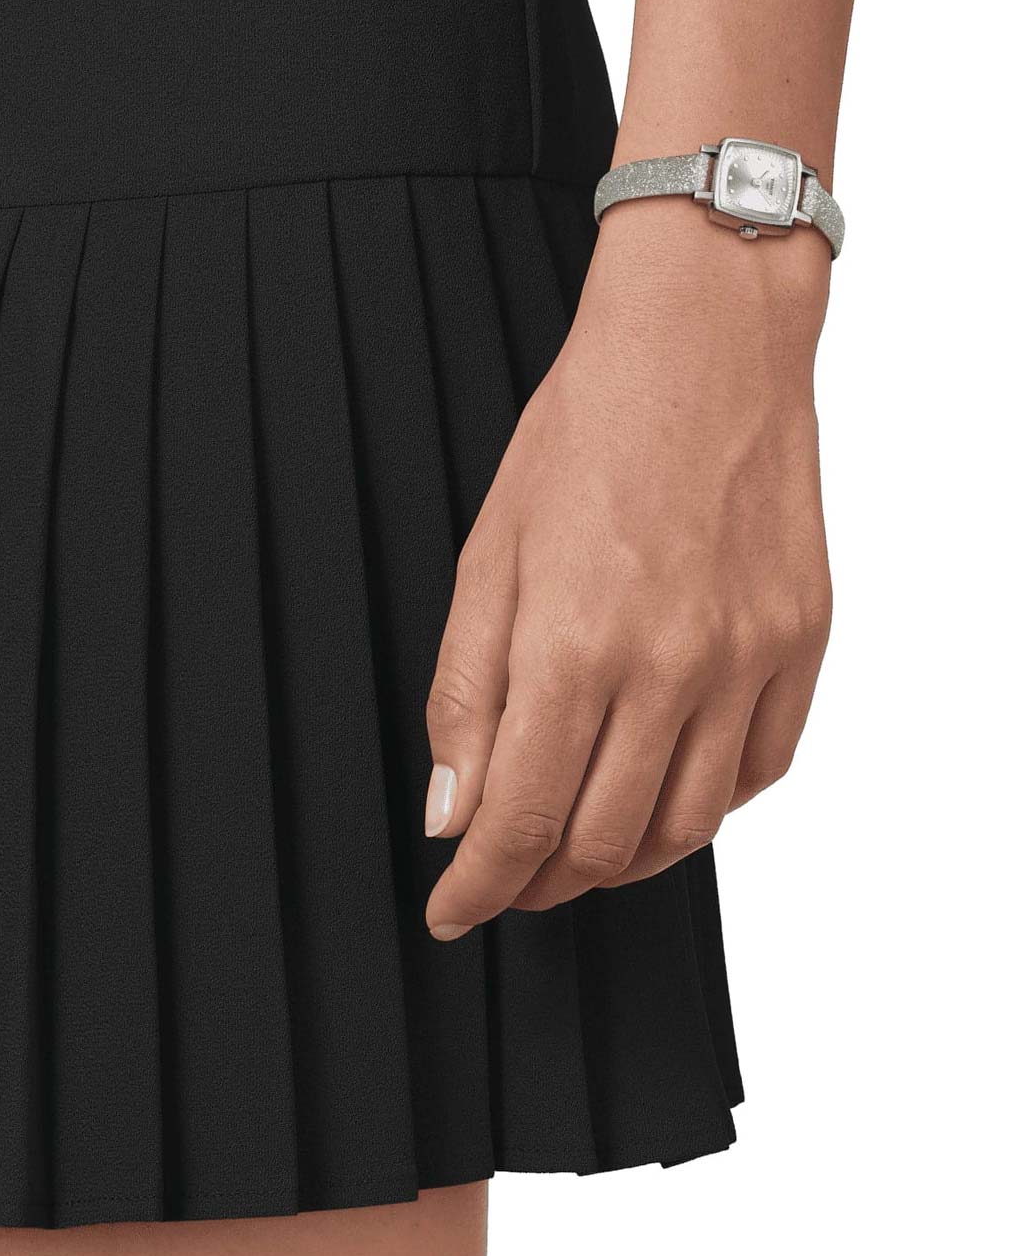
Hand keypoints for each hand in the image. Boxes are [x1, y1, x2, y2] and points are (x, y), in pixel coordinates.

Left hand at [423, 202, 832, 940]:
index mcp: (575, 642)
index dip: (480, 887)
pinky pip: (760, 771)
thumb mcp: (490, 552)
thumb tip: (454, 809)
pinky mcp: (801, 642)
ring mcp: (750, 658)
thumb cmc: (586, 430)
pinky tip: (663, 785)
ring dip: (620, 858)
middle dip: (540, 882)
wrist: (704, 343)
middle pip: (603, 842)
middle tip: (508, 875)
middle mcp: (673, 665)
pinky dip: (704, 804)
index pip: (521, 820)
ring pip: (688, 826)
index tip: (454, 912)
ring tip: (577, 844)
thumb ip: (465, 691)